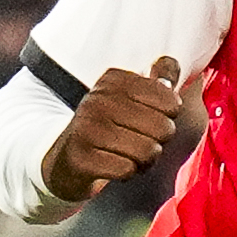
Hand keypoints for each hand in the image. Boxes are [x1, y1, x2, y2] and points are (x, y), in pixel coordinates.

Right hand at [42, 56, 196, 208]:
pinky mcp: (81, 158)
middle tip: (145, 143)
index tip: (152, 120)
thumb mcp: (131, 98)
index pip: (170, 100)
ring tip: (132, 156)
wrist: (66, 158)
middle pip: (163, 128)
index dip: (170, 118)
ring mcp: (87, 129)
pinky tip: (117, 166)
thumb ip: (158, 80)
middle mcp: (98, 100)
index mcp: (114, 80)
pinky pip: (127, 169)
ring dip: (145, 161)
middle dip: (159, 142)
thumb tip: (169, 63)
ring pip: (147, 151)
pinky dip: (128, 173)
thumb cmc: (109, 126)